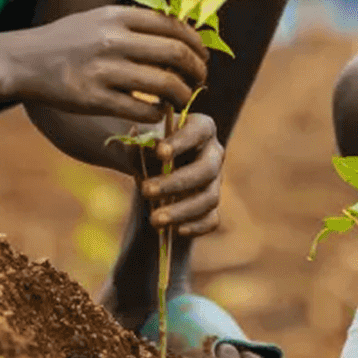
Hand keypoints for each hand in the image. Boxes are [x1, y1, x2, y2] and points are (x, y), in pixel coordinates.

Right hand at [8, 6, 206, 120]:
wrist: (22, 61)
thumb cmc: (65, 40)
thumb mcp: (98, 18)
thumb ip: (133, 23)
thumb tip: (177, 30)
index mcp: (117, 16)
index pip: (172, 25)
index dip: (195, 43)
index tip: (202, 55)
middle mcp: (112, 39)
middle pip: (175, 54)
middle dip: (196, 69)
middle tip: (200, 78)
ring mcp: (103, 70)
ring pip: (164, 84)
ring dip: (182, 94)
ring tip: (182, 99)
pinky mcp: (93, 99)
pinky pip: (141, 109)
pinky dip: (157, 113)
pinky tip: (157, 113)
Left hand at [137, 111, 225, 237]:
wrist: (151, 163)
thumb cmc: (149, 145)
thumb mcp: (142, 139)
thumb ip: (141, 142)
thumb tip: (142, 146)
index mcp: (202, 127)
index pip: (199, 131)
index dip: (182, 142)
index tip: (160, 152)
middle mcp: (214, 153)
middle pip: (206, 170)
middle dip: (176, 183)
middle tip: (145, 190)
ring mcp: (216, 180)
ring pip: (209, 198)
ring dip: (182, 210)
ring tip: (155, 220)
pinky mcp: (211, 204)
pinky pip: (212, 218)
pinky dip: (196, 226)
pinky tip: (176, 230)